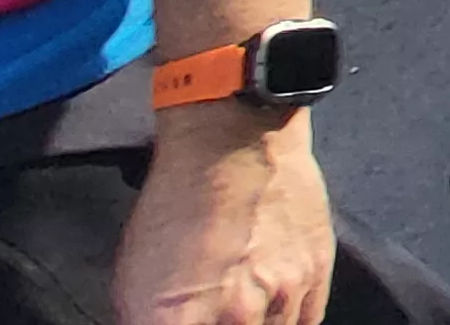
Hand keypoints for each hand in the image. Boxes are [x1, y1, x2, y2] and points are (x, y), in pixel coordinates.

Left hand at [115, 109, 335, 324]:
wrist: (231, 143)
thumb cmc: (175, 202)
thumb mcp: (134, 274)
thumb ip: (149, 321)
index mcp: (175, 318)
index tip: (186, 323)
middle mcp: (234, 316)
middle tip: (217, 312)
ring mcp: (281, 295)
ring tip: (242, 309)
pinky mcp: (315, 274)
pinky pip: (307, 322)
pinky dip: (288, 319)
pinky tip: (272, 306)